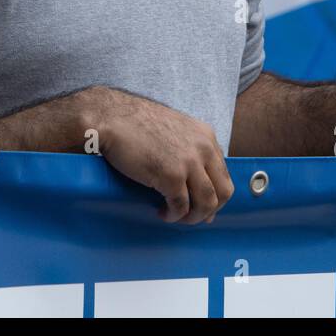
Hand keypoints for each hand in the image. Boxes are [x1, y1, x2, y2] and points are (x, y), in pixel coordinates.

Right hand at [97, 93, 233, 223]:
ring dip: (192, 217)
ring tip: (176, 217)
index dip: (215, 196)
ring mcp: (189, 162)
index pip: (223, 174)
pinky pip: (181, 207)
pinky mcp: (171, 176)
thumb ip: (190, 149)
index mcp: (206, 136)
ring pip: (206, 204)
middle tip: (192, 217)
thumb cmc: (136, 123)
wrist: (112, 117)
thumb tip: (195, 180)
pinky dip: (173, 216)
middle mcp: (203, 148)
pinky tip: (162, 213)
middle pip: (223, 192)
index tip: (202, 206)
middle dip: (209, 210)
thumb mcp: (175, 129)